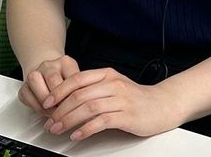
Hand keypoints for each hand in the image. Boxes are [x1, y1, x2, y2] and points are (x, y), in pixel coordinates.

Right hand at [18, 55, 79, 116]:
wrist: (47, 74)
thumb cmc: (65, 82)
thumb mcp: (78, 83)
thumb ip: (82, 95)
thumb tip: (91, 114)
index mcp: (66, 62)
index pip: (73, 78)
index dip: (75, 96)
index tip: (79, 109)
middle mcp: (49, 65)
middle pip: (53, 80)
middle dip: (59, 100)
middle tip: (66, 113)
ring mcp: (35, 73)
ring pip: (36, 82)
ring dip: (46, 102)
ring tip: (54, 113)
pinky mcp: (23, 85)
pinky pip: (26, 95)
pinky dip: (36, 106)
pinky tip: (45, 112)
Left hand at [42, 67, 180, 140]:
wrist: (163, 104)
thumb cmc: (137, 98)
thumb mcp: (114, 86)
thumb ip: (94, 88)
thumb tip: (67, 99)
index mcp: (107, 74)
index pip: (77, 79)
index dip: (59, 91)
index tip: (47, 103)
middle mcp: (113, 84)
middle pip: (79, 95)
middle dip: (60, 110)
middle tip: (50, 121)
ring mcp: (121, 99)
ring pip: (88, 107)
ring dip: (69, 120)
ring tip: (59, 129)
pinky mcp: (127, 115)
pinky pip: (102, 121)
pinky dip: (86, 129)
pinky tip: (77, 135)